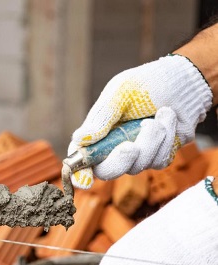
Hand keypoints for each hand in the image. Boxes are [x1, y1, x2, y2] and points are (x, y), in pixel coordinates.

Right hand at [69, 55, 211, 188]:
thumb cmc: (146, 83)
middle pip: (107, 171)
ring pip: (137, 166)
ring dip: (151, 139)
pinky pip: (159, 160)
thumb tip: (79, 140)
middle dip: (120, 160)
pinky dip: (167, 139)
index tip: (84, 181)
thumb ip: (100, 118)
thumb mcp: (120, 93)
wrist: (184, 83)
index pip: (80, 159)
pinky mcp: (158, 157)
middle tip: (131, 147)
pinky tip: (168, 119)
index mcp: (96, 133)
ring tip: (162, 113)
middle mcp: (112, 148)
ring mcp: (136, 155)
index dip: (79, 174)